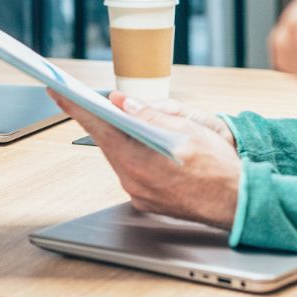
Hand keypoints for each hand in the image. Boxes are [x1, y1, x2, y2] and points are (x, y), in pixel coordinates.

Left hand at [53, 91, 241, 227]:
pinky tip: (138, 142)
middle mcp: (133, 181)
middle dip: (98, 119)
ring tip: (115, 116)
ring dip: (118, 136)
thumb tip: (121, 101)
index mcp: (138, 162)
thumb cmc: (220, 169)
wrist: (240, 204)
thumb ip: (150, 115)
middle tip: (84, 98)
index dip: (75, 107)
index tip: (56, 92)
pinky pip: (131, 170)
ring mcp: (138, 193)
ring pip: (119, 155)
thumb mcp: (188, 131)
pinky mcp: (147, 200)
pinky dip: (131, 153)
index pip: (97, 127)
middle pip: (107, 141)